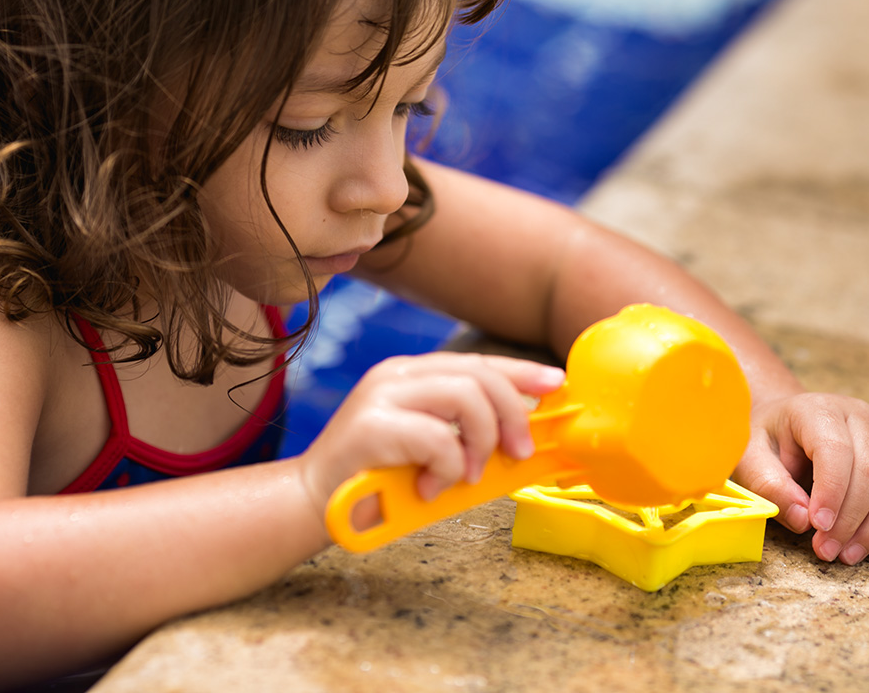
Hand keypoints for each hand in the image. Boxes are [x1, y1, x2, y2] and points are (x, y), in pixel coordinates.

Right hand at [298, 352, 565, 520]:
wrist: (312, 505)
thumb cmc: (376, 482)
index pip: (477, 362)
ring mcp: (381, 397)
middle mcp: (395, 376)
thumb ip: (463, 434)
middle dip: (512, 414)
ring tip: (466, 476)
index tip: (556, 384)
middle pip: (478, 375)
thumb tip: (521, 436)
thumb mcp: (428, 450)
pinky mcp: (371, 427)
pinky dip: (447, 468)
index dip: (521, 372)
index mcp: (410, 374)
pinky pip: (438, 439)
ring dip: (480, 443)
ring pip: (465, 397)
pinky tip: (429, 487)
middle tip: (517, 454)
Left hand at [731, 393, 868, 564]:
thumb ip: (769, 485)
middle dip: (851, 520)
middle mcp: (860, 418)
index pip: (837, 451)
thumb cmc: (766, 442)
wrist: (785, 426)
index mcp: (820, 409)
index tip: (818, 526)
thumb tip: (803, 519)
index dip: (832, 492)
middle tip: (826, 552)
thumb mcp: (750, 458)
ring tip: (847, 555)